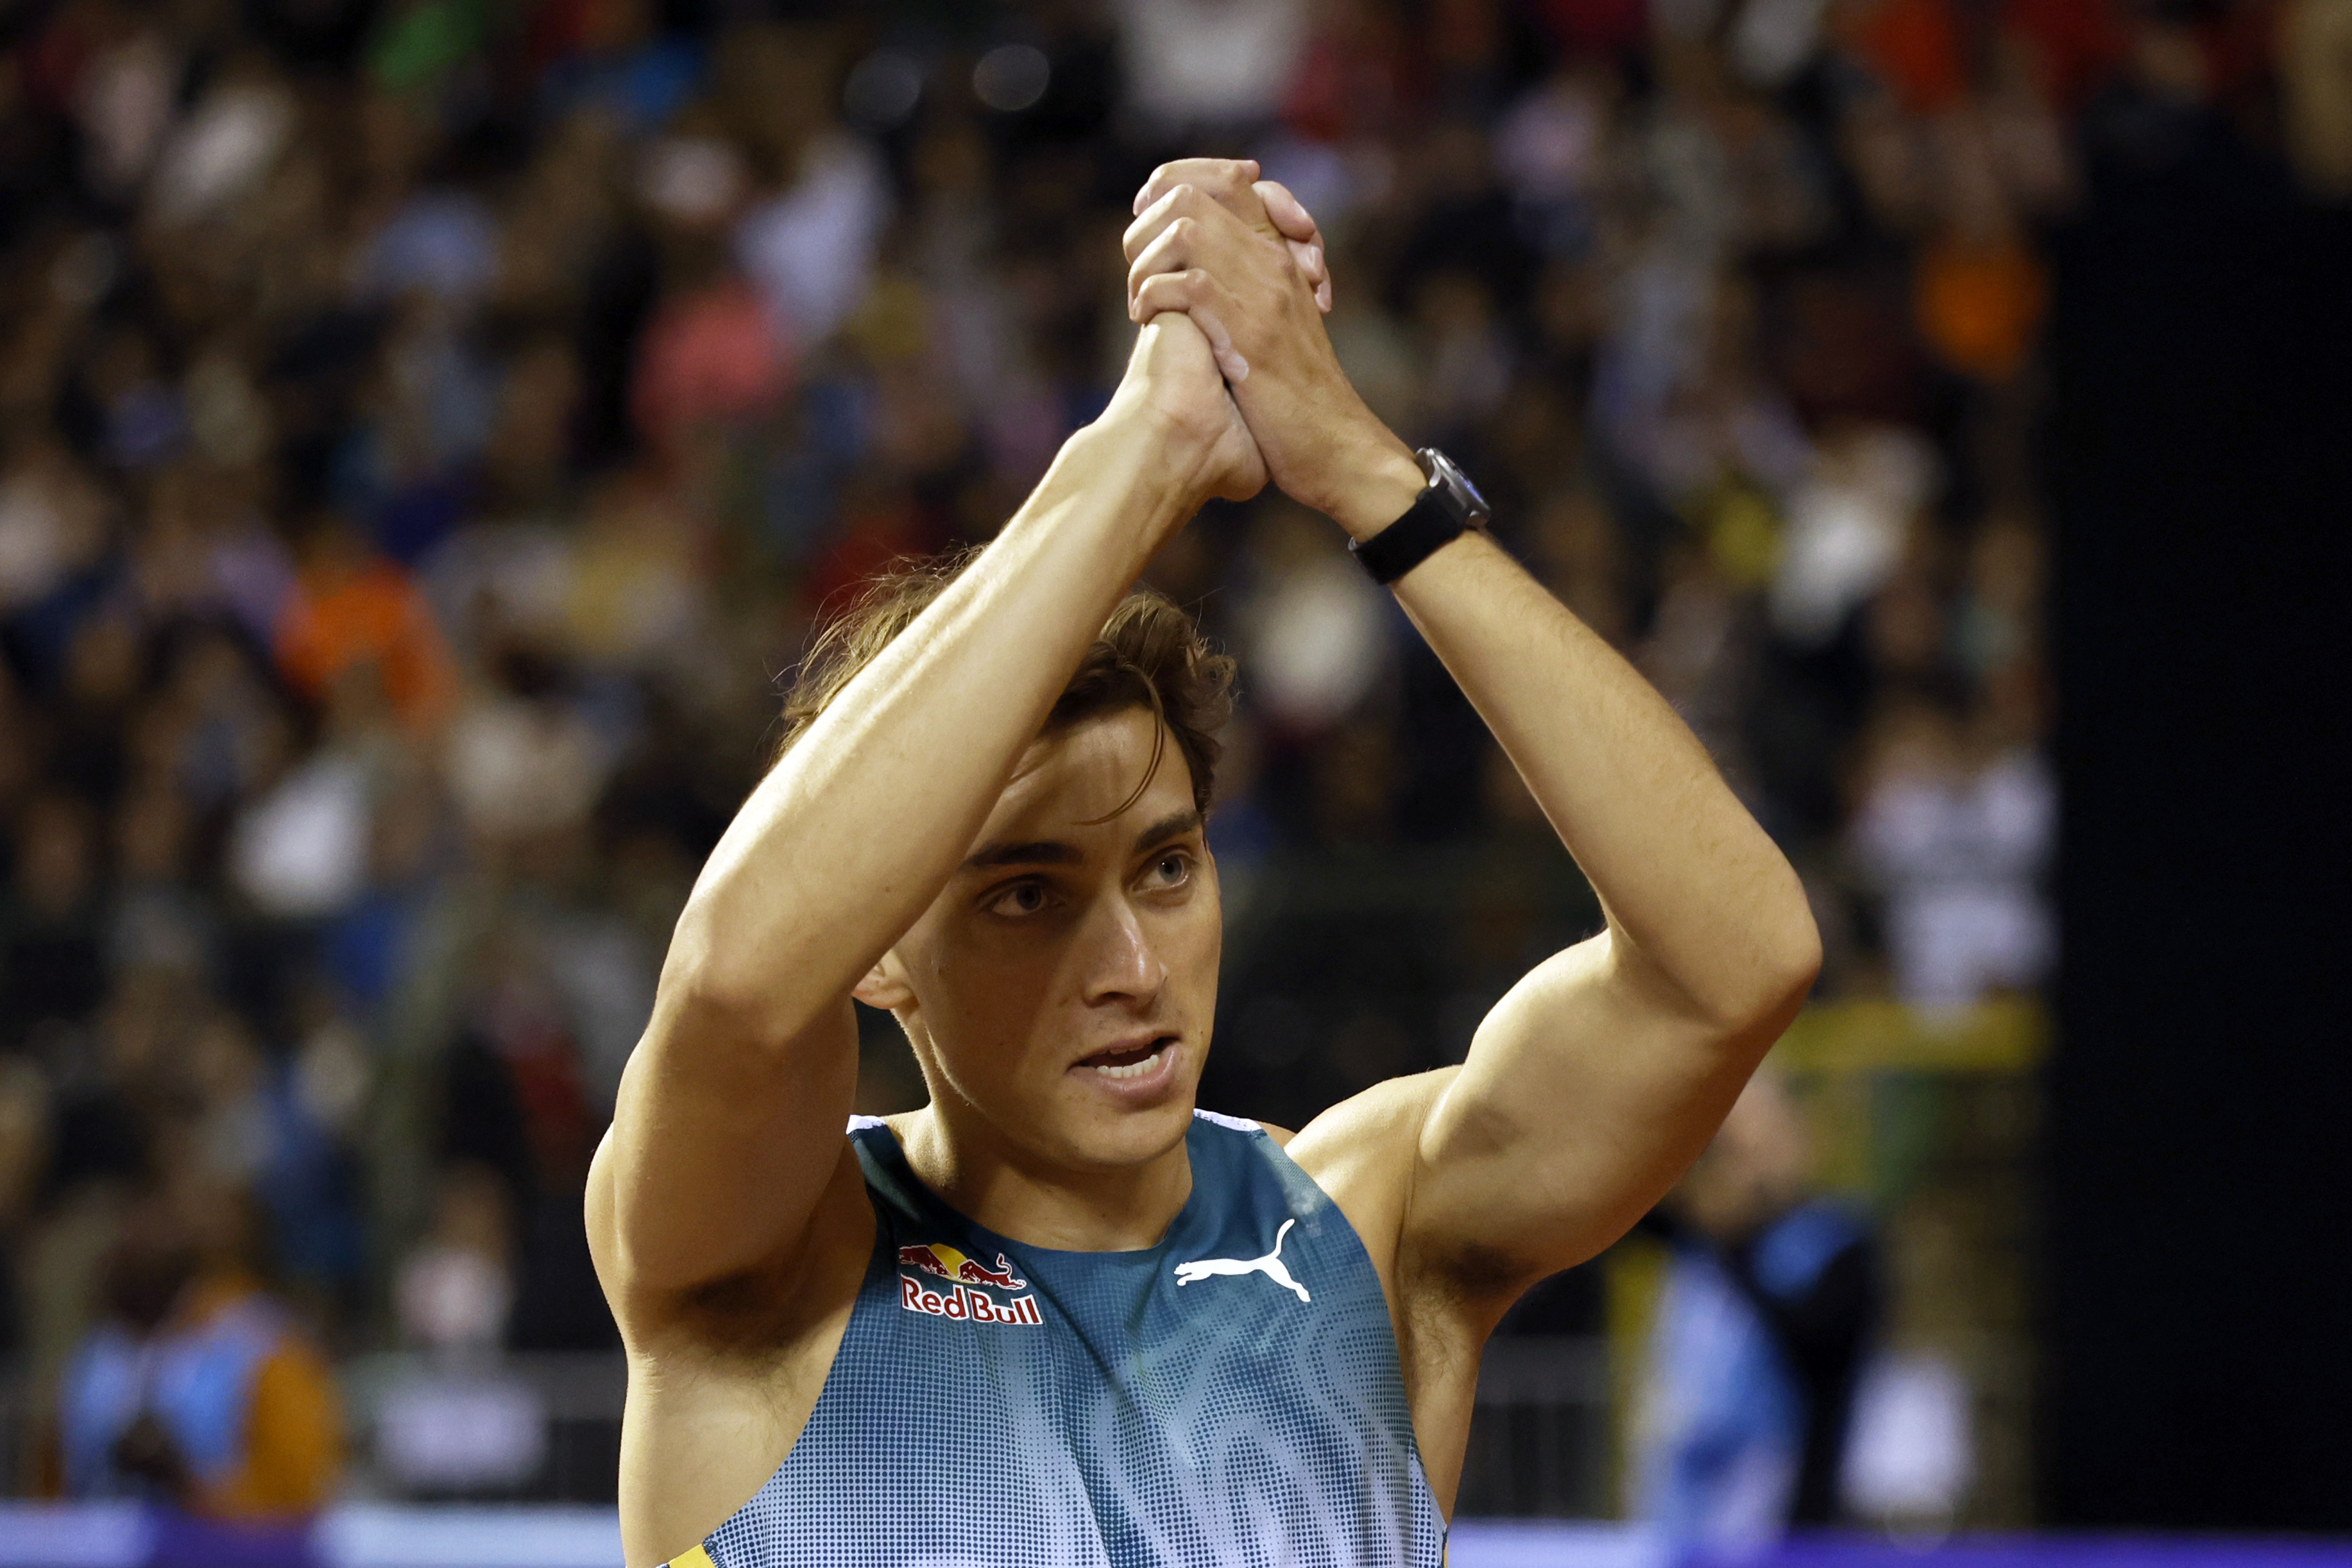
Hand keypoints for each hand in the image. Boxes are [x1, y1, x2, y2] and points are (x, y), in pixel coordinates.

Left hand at [1122, 161, 1423, 539]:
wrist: (1337, 445)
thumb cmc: (1301, 396)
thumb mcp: (1278, 327)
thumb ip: (1249, 288)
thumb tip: (1199, 269)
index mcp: (1282, 257)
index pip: (1230, 179)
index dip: (1178, 183)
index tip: (1148, 219)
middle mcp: (1274, 263)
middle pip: (1194, 193)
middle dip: (1146, 222)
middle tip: (1136, 265)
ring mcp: (1263, 295)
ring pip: (1186, 229)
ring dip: (1146, 259)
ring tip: (1140, 297)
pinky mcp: (1249, 335)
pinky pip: (1189, 285)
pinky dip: (1156, 295)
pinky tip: (1147, 321)